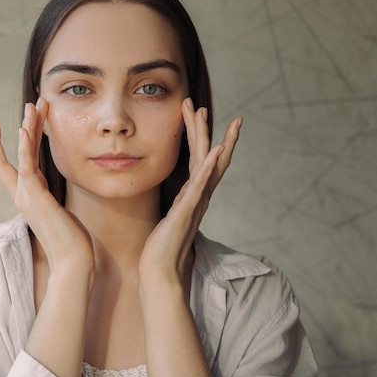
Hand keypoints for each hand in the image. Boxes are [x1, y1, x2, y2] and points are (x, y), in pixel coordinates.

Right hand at [0, 98, 93, 271]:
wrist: (72, 262)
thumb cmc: (70, 242)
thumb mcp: (60, 213)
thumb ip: (53, 200)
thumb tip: (55, 196)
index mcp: (28, 196)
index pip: (10, 165)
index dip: (7, 143)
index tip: (12, 122)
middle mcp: (23, 193)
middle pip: (16, 151)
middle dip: (25, 124)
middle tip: (34, 102)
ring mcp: (26, 195)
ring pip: (22, 152)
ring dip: (27, 126)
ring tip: (34, 104)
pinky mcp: (34, 197)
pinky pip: (25, 165)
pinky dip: (23, 146)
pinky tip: (24, 128)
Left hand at [139, 98, 241, 280]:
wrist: (160, 272)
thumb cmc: (161, 248)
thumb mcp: (169, 218)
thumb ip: (177, 205)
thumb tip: (177, 196)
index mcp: (193, 196)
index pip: (202, 161)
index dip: (203, 138)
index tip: (201, 116)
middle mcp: (198, 197)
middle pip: (208, 156)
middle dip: (205, 129)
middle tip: (201, 105)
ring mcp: (195, 203)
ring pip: (206, 164)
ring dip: (206, 137)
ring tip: (205, 114)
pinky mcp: (187, 212)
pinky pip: (201, 185)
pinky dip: (210, 167)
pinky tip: (215, 150)